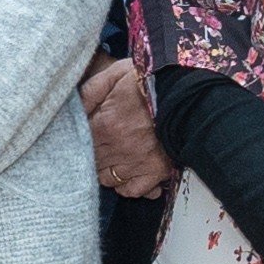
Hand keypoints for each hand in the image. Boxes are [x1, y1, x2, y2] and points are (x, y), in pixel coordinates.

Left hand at [81, 54, 169, 197]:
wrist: (189, 92)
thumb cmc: (153, 81)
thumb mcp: (117, 74)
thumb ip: (91, 90)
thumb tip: (74, 106)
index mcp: (105, 123)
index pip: (78, 141)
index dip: (78, 139)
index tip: (86, 134)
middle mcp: (117, 147)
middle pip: (91, 162)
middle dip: (92, 155)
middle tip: (100, 145)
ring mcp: (136, 162)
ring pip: (107, 178)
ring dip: (106, 170)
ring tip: (113, 159)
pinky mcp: (155, 171)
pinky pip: (132, 190)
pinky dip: (127, 186)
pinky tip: (128, 175)